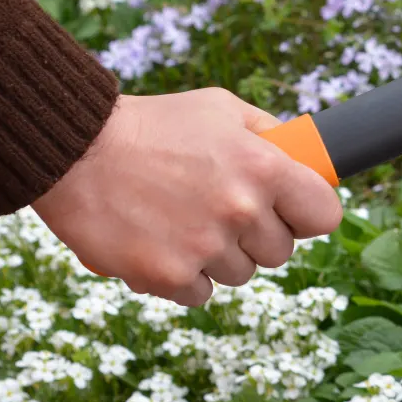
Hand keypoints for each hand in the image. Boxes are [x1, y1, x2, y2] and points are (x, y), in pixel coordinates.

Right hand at [32, 89, 343, 305]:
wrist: (77, 151)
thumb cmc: (155, 124)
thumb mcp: (222, 109)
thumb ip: (269, 134)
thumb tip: (306, 158)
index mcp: (265, 167)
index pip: (324, 216)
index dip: (309, 215)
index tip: (293, 213)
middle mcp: (241, 210)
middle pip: (281, 252)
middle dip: (258, 235)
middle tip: (222, 210)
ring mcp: (205, 247)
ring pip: (240, 273)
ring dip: (219, 255)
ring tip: (184, 219)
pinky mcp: (167, 276)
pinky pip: (200, 293)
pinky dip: (184, 276)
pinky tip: (162, 241)